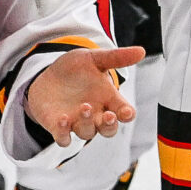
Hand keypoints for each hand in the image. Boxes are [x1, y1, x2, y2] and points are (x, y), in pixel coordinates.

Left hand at [23, 45, 144, 145]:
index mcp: (108, 100)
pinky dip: (64, 133)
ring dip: (87, 123)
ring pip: (87, 133)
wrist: (48, 75)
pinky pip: (64, 138)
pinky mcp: (59, 128)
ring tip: (83, 107)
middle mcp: (95, 115)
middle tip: (109, 115)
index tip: (126, 111)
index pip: (124, 112)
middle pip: (108, 129)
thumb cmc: (76, 69)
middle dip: (110, 125)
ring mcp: (77, 123)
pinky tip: (62, 119)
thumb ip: (116, 57)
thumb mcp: (94, 59)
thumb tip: (141, 51)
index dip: (127, 114)